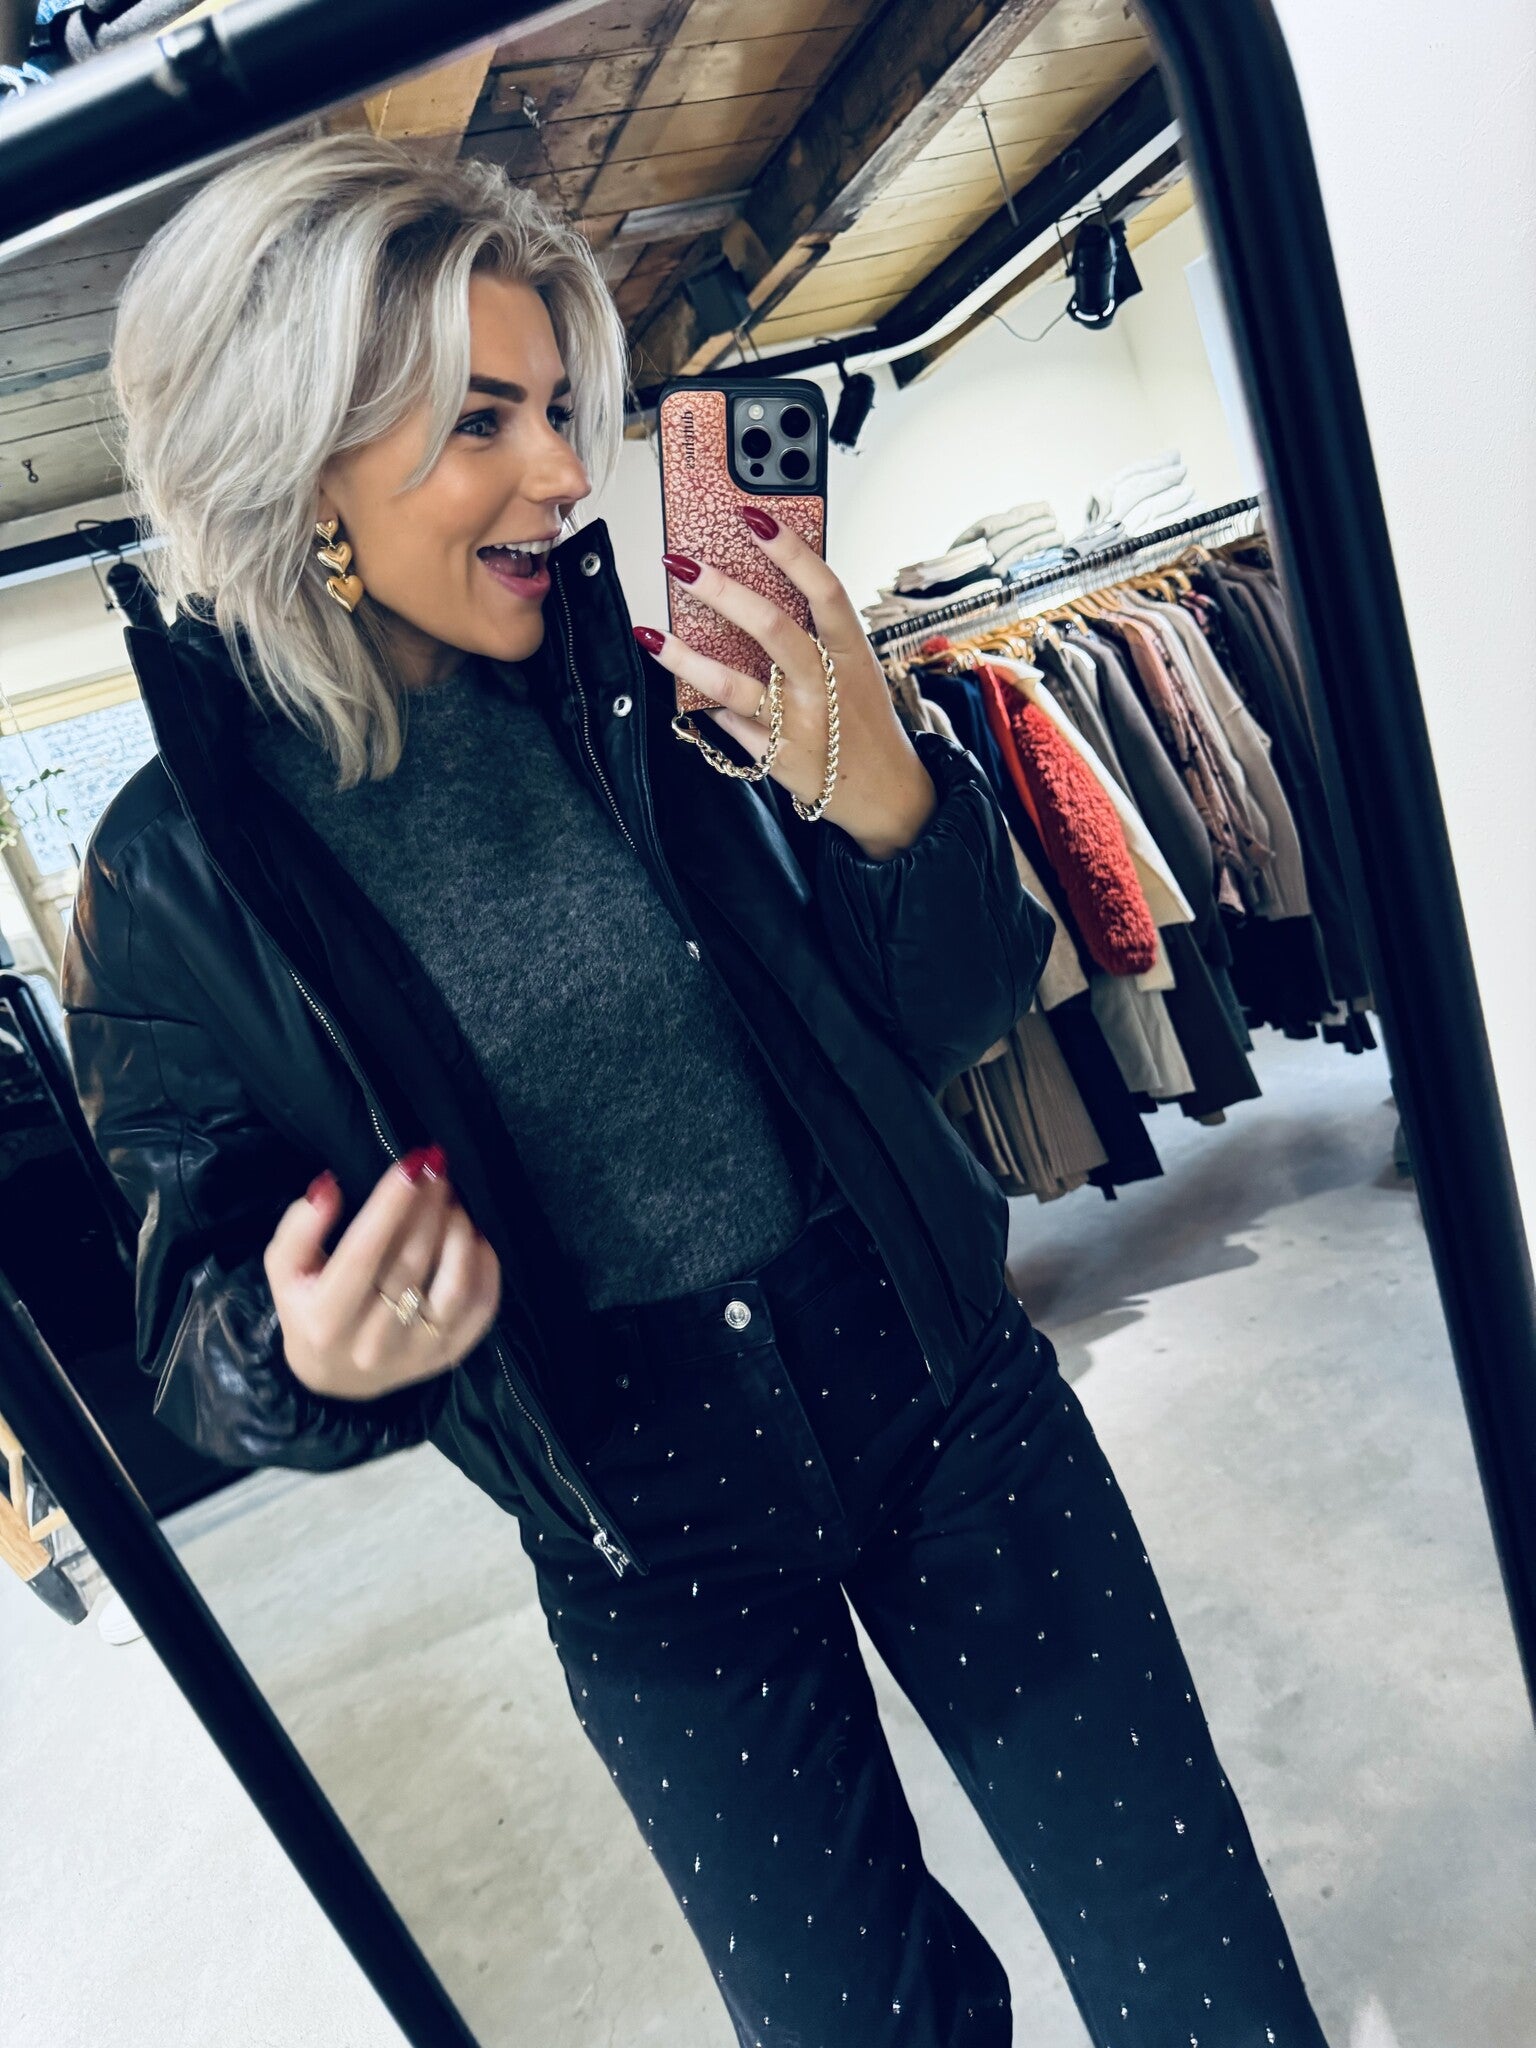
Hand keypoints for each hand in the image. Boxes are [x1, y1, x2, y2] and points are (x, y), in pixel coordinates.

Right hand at [263, 1147, 501, 1400]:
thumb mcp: (285, 1271)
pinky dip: (485, 1268)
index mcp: (327, 1317)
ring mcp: (415, 1352)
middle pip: (411, 1262)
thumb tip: (328, 1189)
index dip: (390, 1205)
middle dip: (428, 1206)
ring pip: (452, 1286)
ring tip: (453, 1202)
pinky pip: (479, 1309)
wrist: (335, 1380)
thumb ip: (298, 1230)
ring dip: (459, 1234)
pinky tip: (475, 1238)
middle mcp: (372, 1341)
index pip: (363, 1252)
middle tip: (437, 1168)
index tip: (411, 1164)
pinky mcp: (447, 1356)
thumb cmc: (308, 1308)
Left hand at [635, 507, 937, 860]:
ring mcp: (800, 724)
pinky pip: (730, 726)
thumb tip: (757, 588)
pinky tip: (678, 684)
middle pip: (773, 630)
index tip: (755, 518)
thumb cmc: (862, 719)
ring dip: (687, 658)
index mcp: (852, 653)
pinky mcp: (776, 757)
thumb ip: (817, 634)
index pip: (826, 591)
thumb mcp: (855, 669)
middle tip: (680, 564)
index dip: (792, 552)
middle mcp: (826, 686)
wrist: (886, 792)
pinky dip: (705, 704)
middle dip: (723, 592)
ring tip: (652, 633)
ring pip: (735, 686)